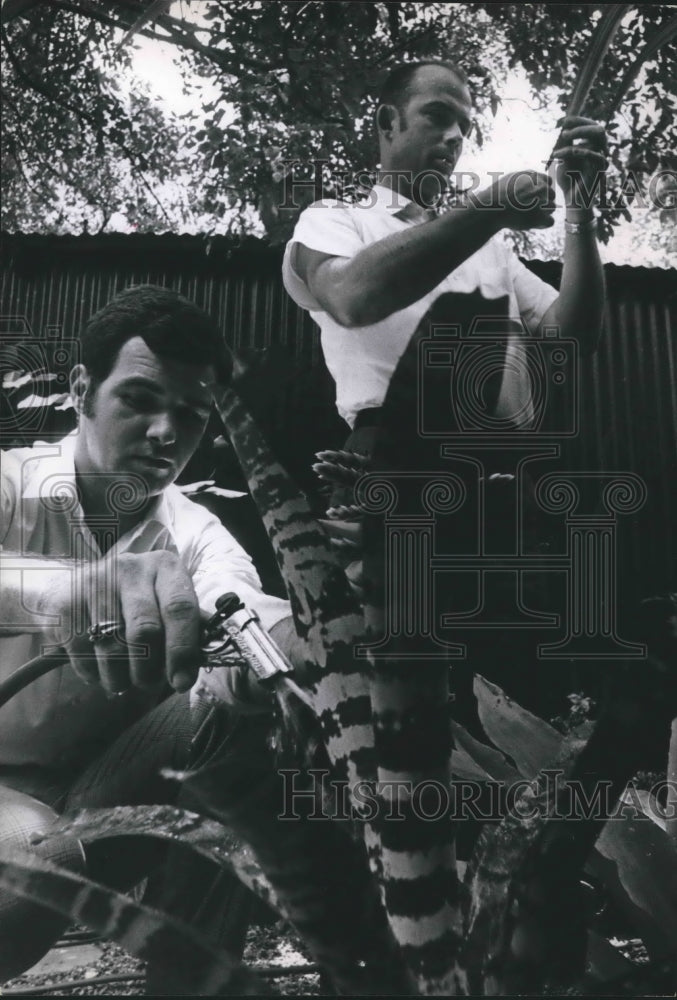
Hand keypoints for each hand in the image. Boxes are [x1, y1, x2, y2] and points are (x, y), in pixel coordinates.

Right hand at [44, 550, 200, 694]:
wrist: (81, 588)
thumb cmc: (138, 603)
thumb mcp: (167, 603)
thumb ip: (191, 627)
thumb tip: (213, 655)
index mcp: (166, 567)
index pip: (180, 608)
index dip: (183, 650)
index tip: (181, 682)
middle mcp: (131, 567)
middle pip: (145, 630)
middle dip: (149, 669)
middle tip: (148, 684)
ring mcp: (95, 580)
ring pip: (112, 646)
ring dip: (120, 677)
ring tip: (123, 682)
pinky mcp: (67, 600)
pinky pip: (82, 651)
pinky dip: (93, 672)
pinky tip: (99, 670)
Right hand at [472, 171, 555, 229]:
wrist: (491, 208)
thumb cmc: (496, 195)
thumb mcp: (510, 179)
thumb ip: (524, 179)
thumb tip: (529, 181)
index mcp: (535, 177)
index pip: (548, 181)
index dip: (542, 190)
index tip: (533, 197)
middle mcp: (541, 187)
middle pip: (552, 194)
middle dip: (544, 201)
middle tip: (531, 208)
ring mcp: (542, 202)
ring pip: (553, 207)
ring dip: (544, 212)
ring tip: (529, 216)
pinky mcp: (540, 217)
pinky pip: (550, 222)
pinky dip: (542, 224)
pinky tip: (532, 224)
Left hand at [551, 115, 607, 210]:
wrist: (572, 200)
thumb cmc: (568, 178)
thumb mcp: (564, 156)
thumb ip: (567, 142)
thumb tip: (564, 125)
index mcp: (593, 145)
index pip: (592, 125)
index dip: (579, 120)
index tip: (564, 121)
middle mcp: (601, 150)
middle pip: (599, 129)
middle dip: (582, 125)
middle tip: (564, 131)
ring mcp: (602, 159)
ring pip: (597, 137)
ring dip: (577, 136)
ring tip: (559, 143)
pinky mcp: (599, 169)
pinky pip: (592, 153)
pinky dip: (573, 151)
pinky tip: (558, 156)